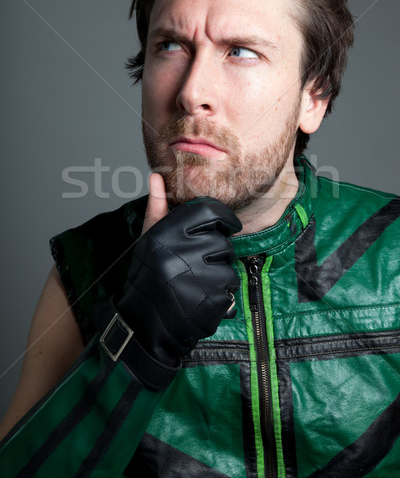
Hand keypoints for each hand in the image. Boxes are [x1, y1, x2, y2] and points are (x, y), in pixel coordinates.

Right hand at [116, 173, 241, 365]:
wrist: (141, 323)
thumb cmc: (146, 275)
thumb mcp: (149, 238)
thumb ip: (157, 207)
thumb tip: (157, 176)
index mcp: (167, 233)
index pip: (211, 212)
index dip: (224, 219)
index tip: (227, 226)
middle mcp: (181, 253)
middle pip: (223, 242)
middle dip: (217, 253)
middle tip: (198, 264)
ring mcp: (196, 278)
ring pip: (229, 267)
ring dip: (219, 275)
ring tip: (196, 283)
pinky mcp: (209, 301)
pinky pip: (229, 290)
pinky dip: (220, 296)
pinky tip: (199, 298)